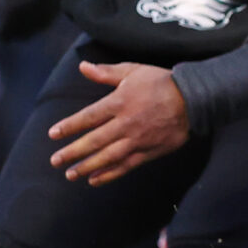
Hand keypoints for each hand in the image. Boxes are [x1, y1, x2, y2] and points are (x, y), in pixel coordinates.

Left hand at [50, 61, 192, 183]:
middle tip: (55, 161)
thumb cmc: (162, 82)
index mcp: (119, 102)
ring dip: (88, 167)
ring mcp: (138, 140)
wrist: (194, 99)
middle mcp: (126, 124)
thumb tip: (83, 67)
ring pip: (108, 157)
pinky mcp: (149, 151)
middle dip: (72, 152)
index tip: (53, 134)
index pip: (88, 117)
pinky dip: (110, 174)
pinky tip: (96, 180)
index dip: (69, 126)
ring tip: (71, 175)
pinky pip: (126, 165)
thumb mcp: (133, 71)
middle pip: (94, 141)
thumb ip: (106, 72)